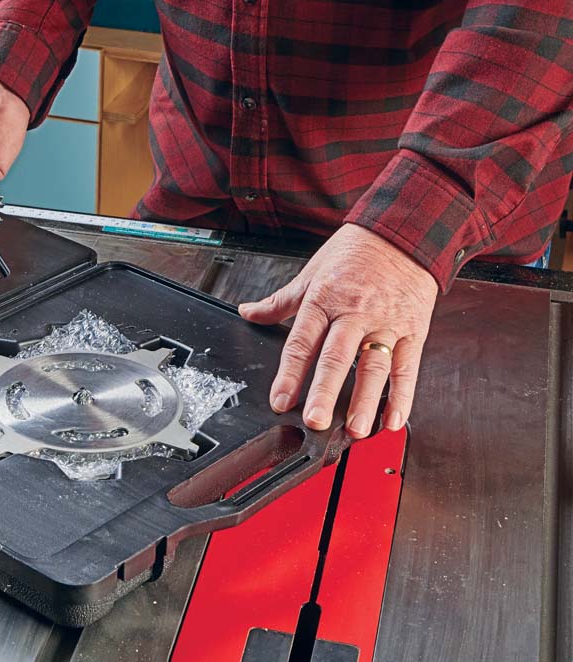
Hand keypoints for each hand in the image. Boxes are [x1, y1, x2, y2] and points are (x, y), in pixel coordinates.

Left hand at [238, 224, 437, 438]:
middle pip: (336, 357)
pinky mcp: (413, 329)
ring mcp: (386, 322)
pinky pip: (408, 366)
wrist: (403, 232)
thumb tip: (248, 312)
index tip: (280, 400)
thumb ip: (280, 301)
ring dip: (364, 401)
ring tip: (355, 429)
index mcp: (324, 300)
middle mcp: (354, 313)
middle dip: (324, 392)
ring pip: (373, 366)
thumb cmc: (356, 252)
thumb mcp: (311, 273)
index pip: (302, 342)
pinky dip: (402, 395)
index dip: (289, 374)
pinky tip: (393, 417)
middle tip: (315, 420)